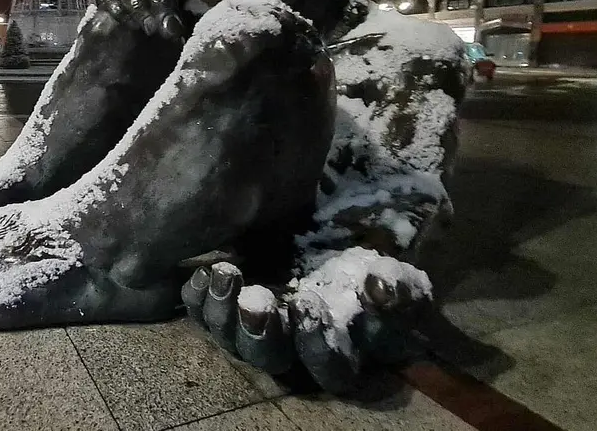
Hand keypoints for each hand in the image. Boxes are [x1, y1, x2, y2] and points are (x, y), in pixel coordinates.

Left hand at [181, 248, 432, 393]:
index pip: (330, 368)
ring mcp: (257, 329)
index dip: (318, 344)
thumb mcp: (394, 270)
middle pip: (270, 359)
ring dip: (224, 313)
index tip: (310, 302)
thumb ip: (398, 287)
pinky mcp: (229, 306)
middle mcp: (294, 349)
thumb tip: (379, 287)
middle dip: (260, 333)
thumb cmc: (368, 258)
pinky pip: (204, 315)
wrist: (333, 229)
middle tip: (257, 299)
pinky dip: (198, 299)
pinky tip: (202, 274)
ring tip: (226, 275)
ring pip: (232, 340)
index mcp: (341, 350)